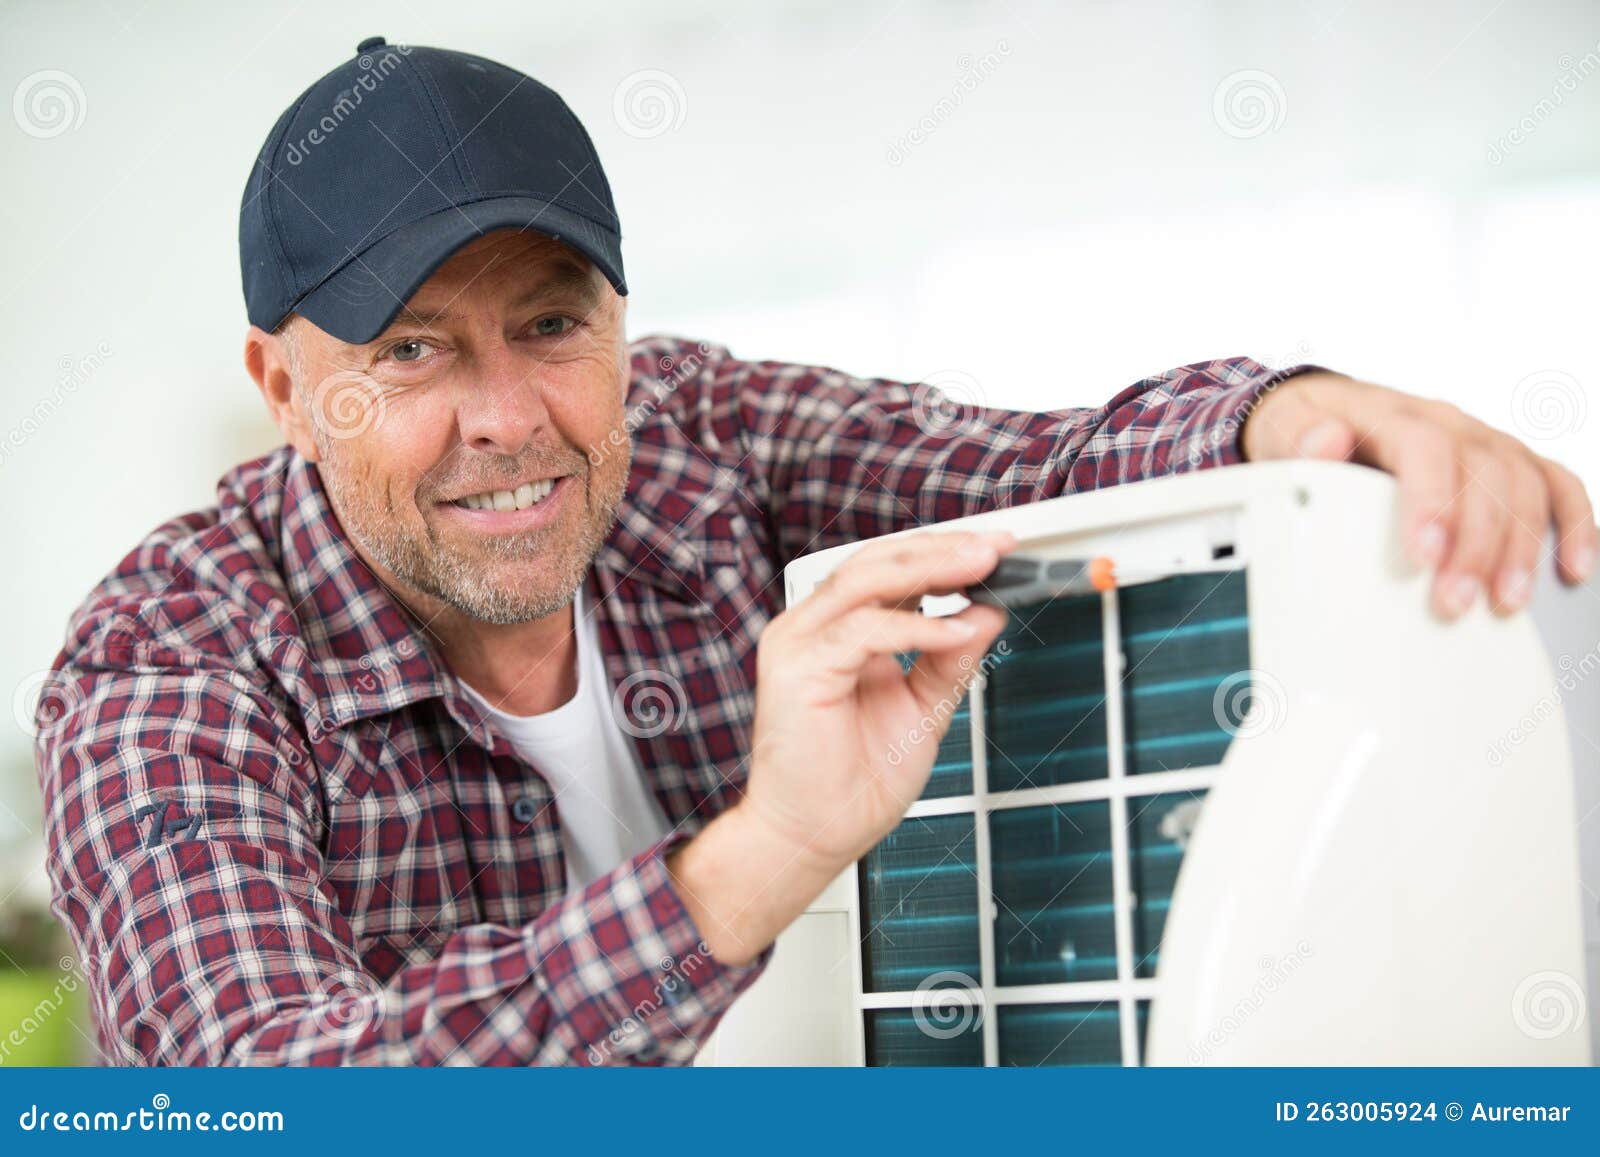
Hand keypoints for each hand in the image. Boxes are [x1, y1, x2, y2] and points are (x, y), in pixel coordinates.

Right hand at [667, 530, 1012, 963]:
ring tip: (981, 566)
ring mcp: (798, 643)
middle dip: (943, 549)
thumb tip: (986, 614)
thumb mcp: (922, 710)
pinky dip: (915, 627)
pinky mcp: (797, 667)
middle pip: (878, 562)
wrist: (813, 838)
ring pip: (867, 579)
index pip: (889, 572)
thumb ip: (950, 661)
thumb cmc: (850, 785)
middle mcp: (812, 628)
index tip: (995, 551)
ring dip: (931, 568)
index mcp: (836, 632)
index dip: (942, 555)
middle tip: (996, 547)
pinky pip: (864, 629)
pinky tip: (954, 630)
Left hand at [1242, 371, 1596, 617]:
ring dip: (1520, 547)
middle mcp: (1448, 423)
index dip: (1433, 501)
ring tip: (1504, 601)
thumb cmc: (1305, 429)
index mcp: (1393, 415)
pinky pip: (1554, 483)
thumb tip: (1324, 441)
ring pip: (1524, 483)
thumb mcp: (1285, 431)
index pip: (1427, 449)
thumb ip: (1302, 440)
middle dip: (1475, 544)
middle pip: (1483, 473)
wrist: (1322, 410)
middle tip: (1456, 601)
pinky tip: (1573, 566)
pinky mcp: (1505, 460)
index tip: (1425, 555)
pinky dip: (1574, 522)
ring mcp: (1482, 440)